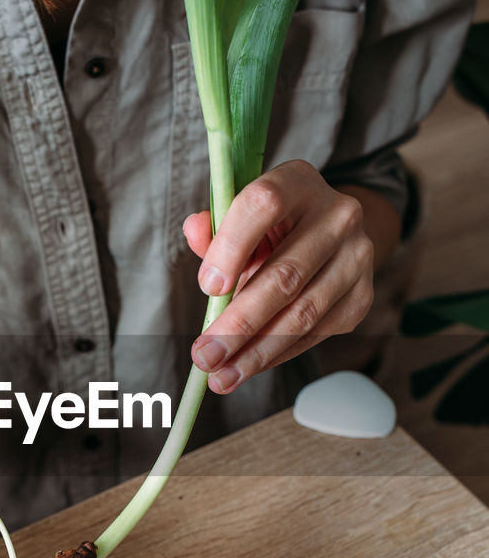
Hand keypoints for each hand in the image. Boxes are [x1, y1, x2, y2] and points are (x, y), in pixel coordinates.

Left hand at [184, 160, 375, 392]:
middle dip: (239, 323)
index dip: (232, 246)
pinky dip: (278, 354)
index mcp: (297, 182)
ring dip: (257, 352)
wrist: (330, 231)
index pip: (264, 205)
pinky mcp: (362, 295)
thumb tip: (194, 230)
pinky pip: (316, 334)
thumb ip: (215, 226)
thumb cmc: (272, 225)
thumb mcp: (241, 215)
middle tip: (205, 355)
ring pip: (304, 313)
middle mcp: (337, 215)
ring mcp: (356, 257)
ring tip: (222, 375)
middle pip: (286, 275)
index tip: (207, 288)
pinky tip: (249, 366)